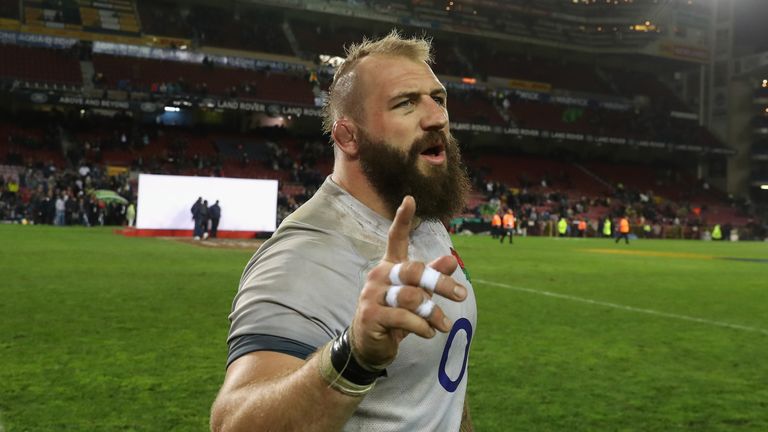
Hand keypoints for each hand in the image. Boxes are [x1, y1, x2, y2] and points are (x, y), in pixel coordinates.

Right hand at [349, 196, 467, 369]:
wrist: (369, 345)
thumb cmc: (395, 315)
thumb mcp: (416, 294)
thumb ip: (432, 277)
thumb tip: (451, 259)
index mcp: (390, 266)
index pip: (396, 238)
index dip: (403, 219)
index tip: (410, 199)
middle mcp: (379, 275)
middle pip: (415, 271)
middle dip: (441, 283)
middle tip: (462, 296)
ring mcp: (372, 295)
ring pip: (412, 296)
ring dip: (433, 312)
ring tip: (445, 326)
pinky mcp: (371, 315)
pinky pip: (404, 317)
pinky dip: (422, 327)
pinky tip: (429, 333)